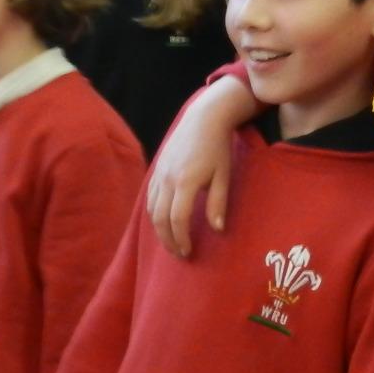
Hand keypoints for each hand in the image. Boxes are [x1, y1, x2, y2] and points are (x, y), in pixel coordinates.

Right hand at [147, 80, 256, 255]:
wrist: (204, 119)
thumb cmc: (218, 148)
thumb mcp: (223, 176)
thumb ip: (218, 203)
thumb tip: (217, 230)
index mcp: (186, 181)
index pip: (178, 219)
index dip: (181, 238)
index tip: (188, 251)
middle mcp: (167, 179)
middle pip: (160, 218)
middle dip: (168, 240)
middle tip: (179, 254)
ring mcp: (159, 173)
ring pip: (151, 209)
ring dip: (159, 230)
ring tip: (172, 242)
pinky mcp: (156, 169)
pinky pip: (150, 197)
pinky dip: (154, 214)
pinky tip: (164, 222)